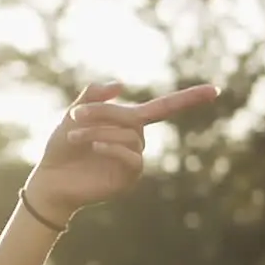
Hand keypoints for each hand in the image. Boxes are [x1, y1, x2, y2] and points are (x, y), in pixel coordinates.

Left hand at [24, 82, 218, 224]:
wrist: (49, 180)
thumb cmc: (61, 149)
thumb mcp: (73, 116)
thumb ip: (92, 97)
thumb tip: (120, 84)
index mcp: (128, 124)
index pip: (164, 108)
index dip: (189, 98)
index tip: (215, 90)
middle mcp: (136, 140)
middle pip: (134, 117)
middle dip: (104, 112)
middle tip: (74, 115)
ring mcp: (134, 160)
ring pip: (129, 136)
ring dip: (99, 131)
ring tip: (73, 136)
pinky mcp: (128, 178)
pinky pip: (132, 157)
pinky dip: (113, 148)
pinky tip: (94, 147)